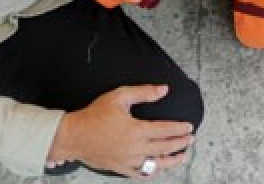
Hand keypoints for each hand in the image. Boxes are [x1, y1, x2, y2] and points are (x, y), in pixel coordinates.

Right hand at [46, 85, 193, 177]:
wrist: (73, 136)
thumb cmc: (93, 116)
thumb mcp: (119, 97)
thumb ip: (144, 92)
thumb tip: (163, 89)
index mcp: (137, 130)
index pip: (166, 130)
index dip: (180, 129)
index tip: (189, 127)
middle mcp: (135, 148)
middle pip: (165, 148)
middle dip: (180, 144)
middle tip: (189, 139)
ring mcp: (128, 161)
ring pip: (156, 165)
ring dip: (171, 161)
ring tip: (181, 156)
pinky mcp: (120, 169)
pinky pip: (140, 174)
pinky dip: (151, 172)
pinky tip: (157, 169)